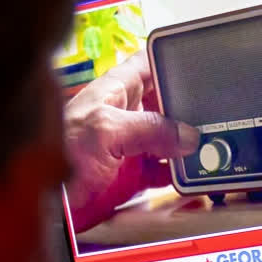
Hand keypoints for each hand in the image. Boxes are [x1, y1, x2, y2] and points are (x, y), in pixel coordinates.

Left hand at [64, 51, 198, 231]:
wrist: (47, 204)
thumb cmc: (58, 156)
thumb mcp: (104, 130)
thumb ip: (148, 128)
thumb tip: (186, 134)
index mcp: (115, 91)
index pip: (148, 63)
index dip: (170, 58)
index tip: (198, 61)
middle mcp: (125, 115)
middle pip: (166, 103)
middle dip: (189, 107)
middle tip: (214, 113)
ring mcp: (130, 146)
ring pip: (170, 138)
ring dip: (188, 143)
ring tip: (211, 144)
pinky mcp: (133, 175)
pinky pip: (165, 169)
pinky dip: (180, 172)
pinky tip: (193, 173)